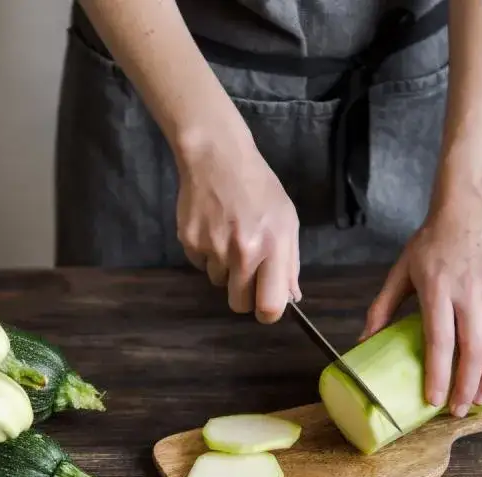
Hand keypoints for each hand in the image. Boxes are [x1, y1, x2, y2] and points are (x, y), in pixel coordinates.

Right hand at [174, 129, 301, 323]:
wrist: (217, 158)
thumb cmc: (259, 188)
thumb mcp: (286, 221)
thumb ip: (289, 263)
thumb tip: (291, 298)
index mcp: (271, 247)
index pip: (269, 305)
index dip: (268, 312)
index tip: (266, 307)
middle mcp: (241, 253)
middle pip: (239, 304)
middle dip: (244, 295)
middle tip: (247, 270)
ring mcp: (213, 249)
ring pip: (219, 282)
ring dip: (225, 269)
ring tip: (229, 236)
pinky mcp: (190, 243)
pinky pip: (201, 265)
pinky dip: (207, 254)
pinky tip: (213, 228)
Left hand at [360, 182, 481, 417]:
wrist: (470, 209)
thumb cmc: (431, 242)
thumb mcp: (401, 271)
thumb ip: (382, 307)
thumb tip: (362, 342)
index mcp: (438, 289)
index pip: (439, 341)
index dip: (438, 374)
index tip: (433, 400)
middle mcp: (470, 293)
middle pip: (472, 349)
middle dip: (466, 386)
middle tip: (458, 410)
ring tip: (481, 399)